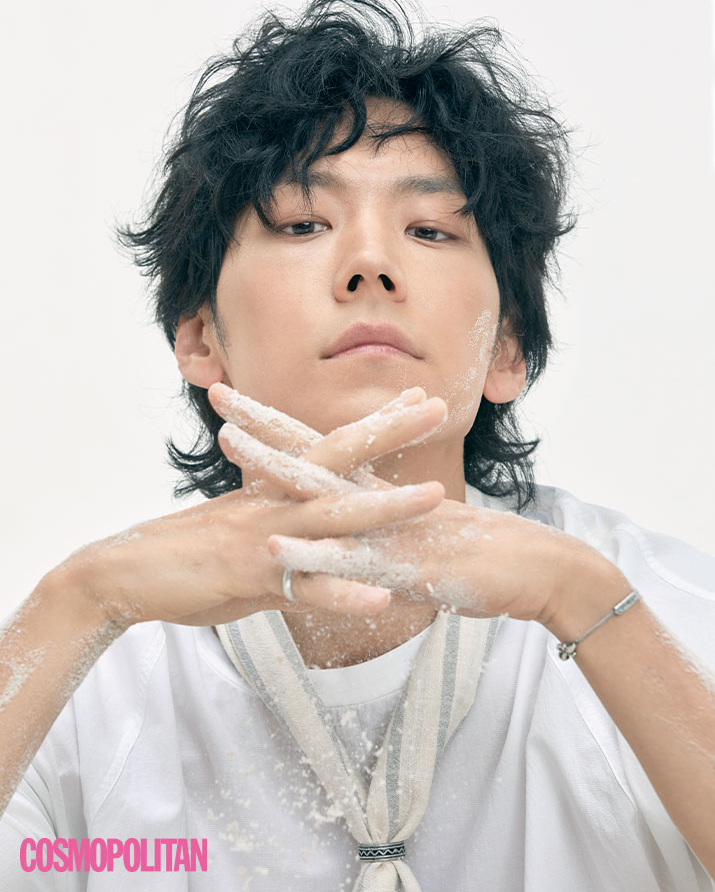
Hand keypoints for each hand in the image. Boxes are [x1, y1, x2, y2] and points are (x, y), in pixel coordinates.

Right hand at [56, 386, 447, 627]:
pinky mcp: (251, 576)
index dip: (374, 423)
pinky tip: (382, 598)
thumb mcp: (241, 541)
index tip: (415, 398)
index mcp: (272, 490)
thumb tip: (313, 555)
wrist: (123, 574)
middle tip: (437, 405)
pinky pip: (306, 587)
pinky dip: (343, 592)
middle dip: (389, 431)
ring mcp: (264, 536)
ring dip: (385, 507)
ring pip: (334, 517)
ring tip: (433, 496)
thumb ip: (284, 544)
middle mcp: (273, 503)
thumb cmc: (182, 558)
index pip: (330, 447)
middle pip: (338, 459)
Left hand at [209, 382, 623, 625]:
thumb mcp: (422, 537)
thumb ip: (390, 528)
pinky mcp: (402, 566)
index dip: (277, 425)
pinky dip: (312, 554)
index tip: (240, 404)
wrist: (535, 568)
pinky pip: (350, 561)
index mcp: (377, 491)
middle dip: (261, 423)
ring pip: (322, 494)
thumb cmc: (481, 556)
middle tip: (217, 393)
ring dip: (275, 470)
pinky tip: (276, 546)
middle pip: (311, 453)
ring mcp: (387, 528)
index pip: (320, 448)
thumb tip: (369, 521)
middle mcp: (377, 498)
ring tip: (230, 446)